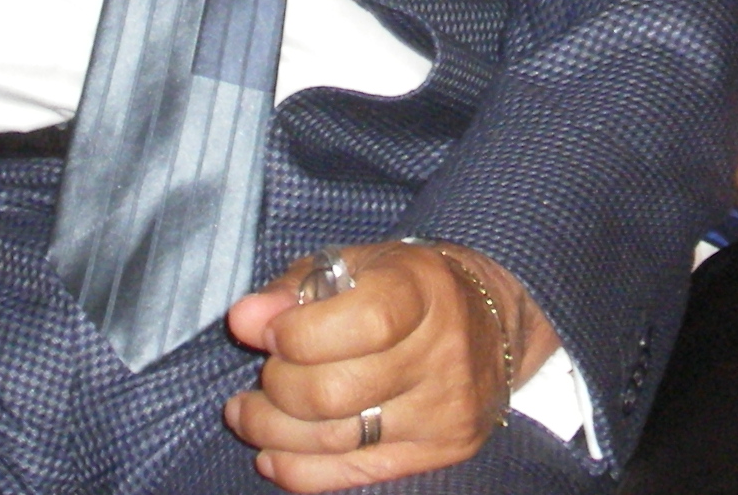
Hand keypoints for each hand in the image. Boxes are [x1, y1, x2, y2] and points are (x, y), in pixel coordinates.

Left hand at [222, 242, 541, 488]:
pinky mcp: (439, 451)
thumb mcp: (358, 264)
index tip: (267, 332)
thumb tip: (243, 319)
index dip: (298, 334)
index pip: (362, 323)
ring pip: (336, 440)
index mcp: (425, 289)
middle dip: (277, 387)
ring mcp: (443, 410)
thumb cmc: (408, 286)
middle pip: (336, 392)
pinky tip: (272, 453)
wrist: (493, 324)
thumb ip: (296, 288)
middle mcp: (442, 352)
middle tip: (261, 376)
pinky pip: (352, 475)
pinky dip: (297, 470)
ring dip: (272, 431)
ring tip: (247, 414)